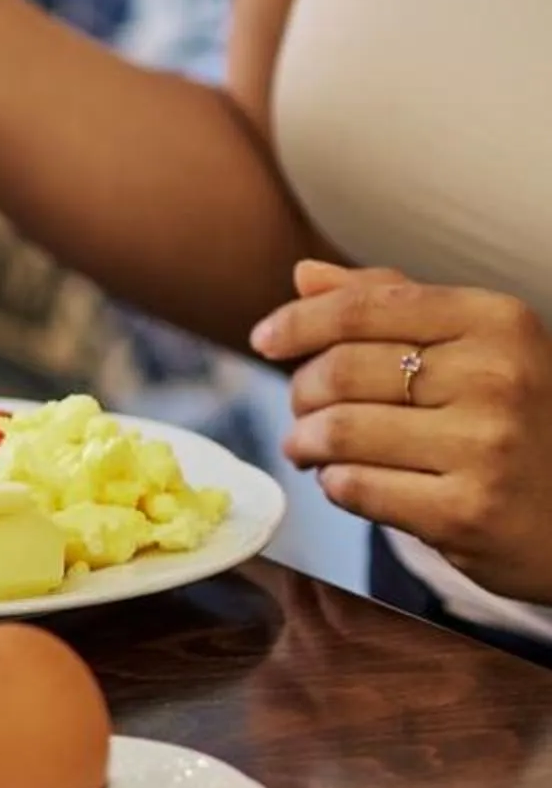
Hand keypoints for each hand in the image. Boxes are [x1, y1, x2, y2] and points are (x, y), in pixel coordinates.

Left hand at [252, 259, 551, 601]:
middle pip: (339, 371)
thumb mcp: (479, 345)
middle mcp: (498, 377)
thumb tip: (305, 275)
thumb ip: (393, 303)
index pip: (363, 308)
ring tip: (311, 447)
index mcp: (497, 321)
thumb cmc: (521, 419)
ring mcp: (486, 447)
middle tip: (304, 410)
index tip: (265, 340)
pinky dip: (334, 483)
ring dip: (306, 442)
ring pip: (337, 431)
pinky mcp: (467, 512)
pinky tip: (348, 481)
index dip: (298, 322)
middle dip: (302, 392)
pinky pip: (354, 487)